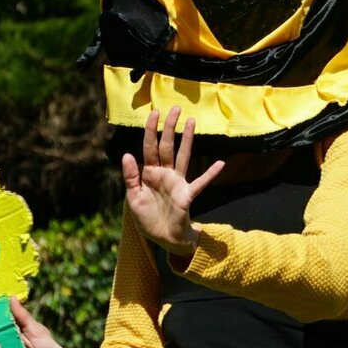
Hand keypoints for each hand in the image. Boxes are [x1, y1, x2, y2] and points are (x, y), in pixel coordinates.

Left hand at [121, 106, 225, 258]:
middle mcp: (164, 174)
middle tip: (175, 108)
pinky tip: (220, 163)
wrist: (163, 238)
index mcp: (149, 173)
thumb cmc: (147, 219)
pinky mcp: (187, 194)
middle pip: (167, 146)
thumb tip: (127, 154)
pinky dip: (211, 174)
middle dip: (170, 127)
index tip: (154, 113)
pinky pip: (201, 182)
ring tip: (192, 122)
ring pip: (182, 156)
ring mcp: (177, 182)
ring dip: (188, 139)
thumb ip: (131, 177)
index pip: (149, 147)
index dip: (150, 130)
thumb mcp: (133, 198)